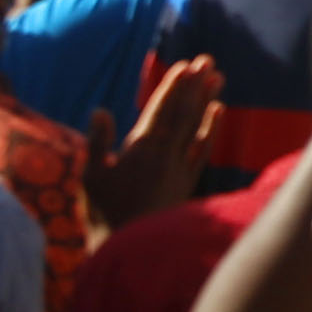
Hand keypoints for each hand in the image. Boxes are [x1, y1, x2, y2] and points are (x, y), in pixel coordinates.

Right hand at [97, 53, 220, 223]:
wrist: (130, 252)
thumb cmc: (104, 215)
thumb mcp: (91, 179)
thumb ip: (97, 144)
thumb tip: (101, 111)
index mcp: (140, 150)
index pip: (160, 111)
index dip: (173, 87)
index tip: (185, 65)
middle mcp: (165, 155)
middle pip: (183, 113)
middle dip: (194, 85)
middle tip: (207, 60)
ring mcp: (179, 168)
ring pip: (196, 127)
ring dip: (207, 100)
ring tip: (218, 76)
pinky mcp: (187, 183)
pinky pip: (203, 150)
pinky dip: (212, 129)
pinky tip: (219, 112)